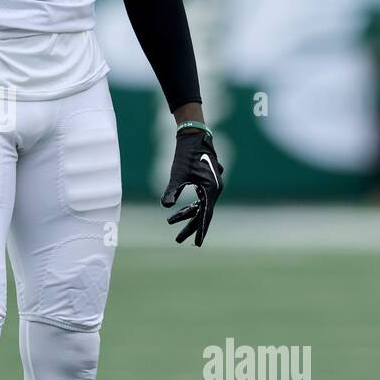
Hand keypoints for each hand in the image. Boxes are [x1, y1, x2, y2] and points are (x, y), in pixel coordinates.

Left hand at [161, 128, 223, 246]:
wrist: (194, 136)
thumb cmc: (186, 154)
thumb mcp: (177, 174)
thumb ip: (172, 190)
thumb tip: (164, 206)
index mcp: (211, 189)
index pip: (206, 215)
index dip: (200, 230)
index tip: (197, 244)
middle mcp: (215, 189)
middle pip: (202, 213)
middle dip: (189, 226)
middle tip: (178, 239)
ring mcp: (212, 185)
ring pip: (200, 206)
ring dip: (187, 215)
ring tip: (171, 222)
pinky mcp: (207, 181)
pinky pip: (200, 199)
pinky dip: (190, 206)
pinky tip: (179, 211)